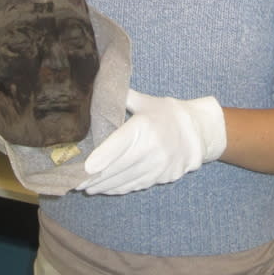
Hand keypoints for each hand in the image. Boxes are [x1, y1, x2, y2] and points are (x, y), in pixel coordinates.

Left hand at [77, 88, 226, 194]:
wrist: (197, 132)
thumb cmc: (167, 113)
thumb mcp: (146, 101)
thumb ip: (123, 96)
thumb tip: (100, 86)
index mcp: (144, 127)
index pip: (120, 144)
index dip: (103, 157)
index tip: (85, 168)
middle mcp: (151, 149)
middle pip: (118, 167)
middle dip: (95, 177)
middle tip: (76, 182)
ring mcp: (158, 166)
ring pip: (126, 180)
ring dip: (105, 186)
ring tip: (87, 187)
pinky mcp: (161, 177)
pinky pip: (136, 185)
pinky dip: (120, 188)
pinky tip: (107, 188)